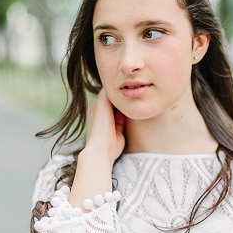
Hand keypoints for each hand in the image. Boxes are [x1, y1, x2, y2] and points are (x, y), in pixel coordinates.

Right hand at [68, 89, 124, 209]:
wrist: (100, 150)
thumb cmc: (110, 147)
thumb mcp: (118, 133)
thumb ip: (120, 123)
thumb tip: (127, 116)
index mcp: (99, 117)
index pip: (111, 104)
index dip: (121, 100)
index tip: (132, 95)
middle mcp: (97, 108)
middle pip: (110, 95)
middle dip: (121, 91)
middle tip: (135, 85)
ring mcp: (98, 104)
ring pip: (111, 91)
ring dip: (121, 87)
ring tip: (134, 81)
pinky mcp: (102, 102)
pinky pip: (110, 88)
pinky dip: (120, 85)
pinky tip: (132, 82)